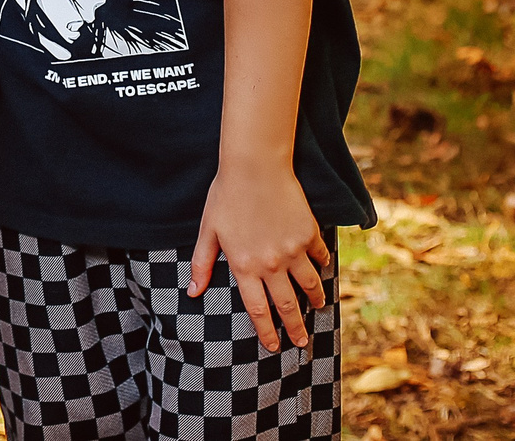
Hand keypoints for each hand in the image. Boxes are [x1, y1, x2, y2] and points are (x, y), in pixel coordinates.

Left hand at [188, 163, 330, 351]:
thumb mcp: (208, 230)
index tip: (273, 346)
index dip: (266, 332)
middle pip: (287, 305)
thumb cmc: (226, 195)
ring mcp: (293, 250)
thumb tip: (191, 292)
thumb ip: (202, 263)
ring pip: (310, 284)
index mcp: (244, 265)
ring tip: (318, 308)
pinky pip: (320, 256)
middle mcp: (271, 263)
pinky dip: (322, 265)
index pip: (257, 309)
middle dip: (296, 327)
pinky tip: (323, 270)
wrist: (255, 166)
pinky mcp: (309, 233)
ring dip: (315, 299)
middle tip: (302, 342)